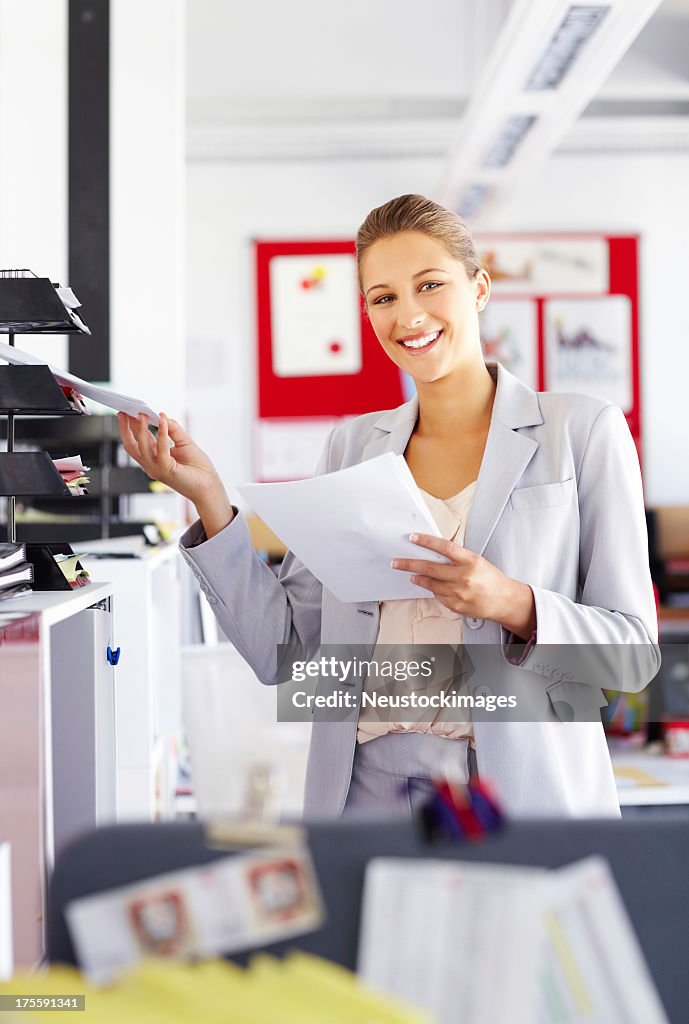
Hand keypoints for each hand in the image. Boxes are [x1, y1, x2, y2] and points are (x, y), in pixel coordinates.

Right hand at [118, 411, 222, 505]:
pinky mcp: (165, 471)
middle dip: (126, 428)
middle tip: (124, 411)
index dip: (132, 426)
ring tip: (142, 414)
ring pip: (142, 447)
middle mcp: (151, 465)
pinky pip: (161, 450)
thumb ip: (173, 429)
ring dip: (141, 429)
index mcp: (154, 458)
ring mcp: (156, 469)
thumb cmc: (198, 468)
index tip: (127, 411)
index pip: (138, 441)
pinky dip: (161, 434)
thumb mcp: (184, 442)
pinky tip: (163, 421)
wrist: (209, 486)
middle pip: (132, 445)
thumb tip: (162, 415)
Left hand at [391, 533, 535, 638]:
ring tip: (413, 574)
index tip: (413, 538)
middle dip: (409, 564)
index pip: (444, 547)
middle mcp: (464, 577)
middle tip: (396, 562)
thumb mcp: (476, 560)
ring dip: (419, 578)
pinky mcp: (456, 606)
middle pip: (430, 568)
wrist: (503, 600)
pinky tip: (436, 587)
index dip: (426, 541)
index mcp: (470, 561)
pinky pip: (438, 596)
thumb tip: (433, 551)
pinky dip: (434, 590)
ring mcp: (459, 593)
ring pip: (430, 584)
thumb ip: (457, 557)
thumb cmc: (490, 578)